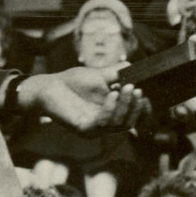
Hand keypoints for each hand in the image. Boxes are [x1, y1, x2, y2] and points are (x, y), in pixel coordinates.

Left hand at [18, 67, 147, 131]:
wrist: (50, 86)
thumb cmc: (73, 82)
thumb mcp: (100, 75)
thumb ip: (117, 73)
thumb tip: (134, 68)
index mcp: (110, 113)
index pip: (132, 117)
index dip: (142, 109)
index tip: (145, 94)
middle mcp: (104, 124)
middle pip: (129, 123)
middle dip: (136, 107)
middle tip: (137, 89)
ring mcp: (94, 128)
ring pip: (118, 124)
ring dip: (125, 106)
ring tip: (127, 87)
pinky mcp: (83, 128)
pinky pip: (102, 123)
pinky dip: (110, 108)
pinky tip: (113, 93)